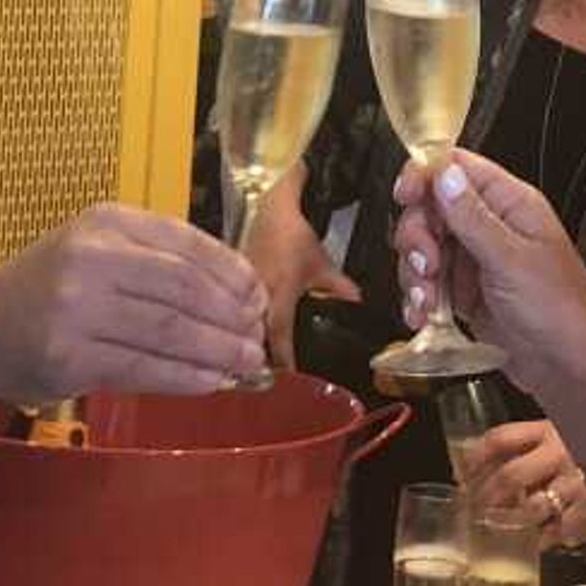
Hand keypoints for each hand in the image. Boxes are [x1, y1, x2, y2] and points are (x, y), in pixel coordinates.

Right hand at [0, 204, 268, 400]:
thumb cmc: (47, 290)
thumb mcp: (97, 251)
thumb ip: (157, 264)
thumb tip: (239, 296)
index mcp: (106, 221)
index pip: (186, 243)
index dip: (232, 273)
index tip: (258, 298)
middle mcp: (91, 256)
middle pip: (184, 288)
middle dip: (231, 317)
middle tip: (257, 339)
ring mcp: (76, 308)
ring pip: (169, 330)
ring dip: (217, 352)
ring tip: (245, 364)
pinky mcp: (68, 357)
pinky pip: (143, 368)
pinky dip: (186, 378)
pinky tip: (211, 383)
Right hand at [239, 183, 356, 369]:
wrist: (267, 205)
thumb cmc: (293, 231)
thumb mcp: (320, 261)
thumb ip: (339, 286)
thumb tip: (358, 305)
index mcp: (276, 292)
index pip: (277, 335)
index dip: (282, 360)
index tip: (288, 379)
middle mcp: (251, 295)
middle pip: (250, 338)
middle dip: (257, 359)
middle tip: (267, 380)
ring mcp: (236, 291)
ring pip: (238, 326)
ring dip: (246, 343)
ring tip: (254, 365)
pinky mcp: (228, 285)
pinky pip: (232, 312)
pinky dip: (240, 325)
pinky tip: (245, 335)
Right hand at [396, 149, 585, 385]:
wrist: (570, 370)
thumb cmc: (561, 312)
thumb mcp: (511, 260)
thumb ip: (472, 217)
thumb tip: (444, 174)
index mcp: (511, 205)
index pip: (458, 168)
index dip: (425, 176)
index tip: (405, 196)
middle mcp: (491, 227)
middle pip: (431, 210)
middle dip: (418, 237)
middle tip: (424, 265)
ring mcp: (477, 261)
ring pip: (424, 249)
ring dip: (415, 275)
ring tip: (429, 300)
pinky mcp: (466, 293)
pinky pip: (429, 284)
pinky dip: (419, 299)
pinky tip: (425, 315)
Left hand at [464, 417, 585, 546]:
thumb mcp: (569, 428)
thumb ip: (536, 441)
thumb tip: (484, 460)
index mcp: (551, 429)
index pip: (501, 438)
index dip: (474, 456)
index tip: (462, 473)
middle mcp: (563, 452)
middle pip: (510, 476)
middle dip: (487, 498)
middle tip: (477, 510)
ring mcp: (579, 483)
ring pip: (531, 509)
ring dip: (512, 522)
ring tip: (502, 528)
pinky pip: (563, 531)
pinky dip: (551, 538)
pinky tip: (545, 539)